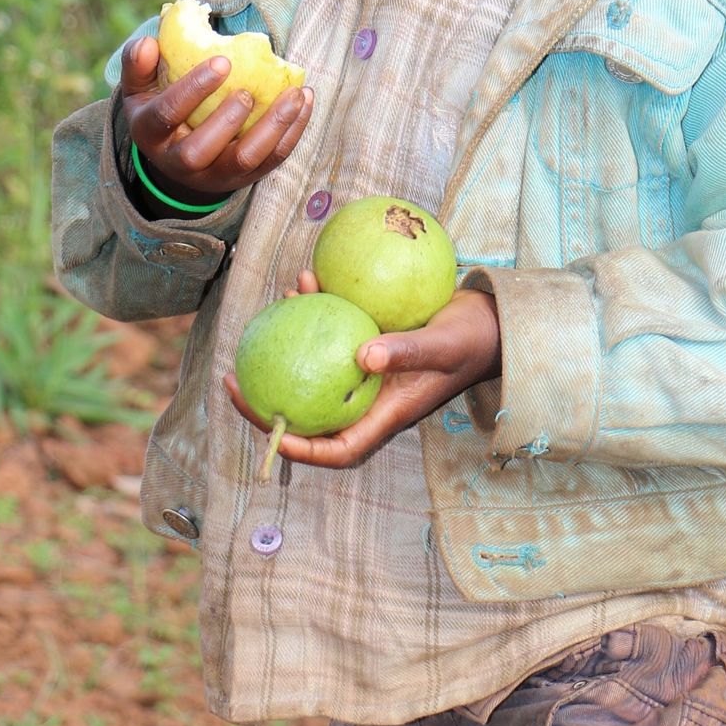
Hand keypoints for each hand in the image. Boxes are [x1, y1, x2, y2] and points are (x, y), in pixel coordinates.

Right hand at [120, 31, 312, 205]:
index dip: (193, 90)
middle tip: (249, 92)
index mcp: (150, 135)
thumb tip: (148, 43)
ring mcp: (214, 175)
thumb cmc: (159, 110)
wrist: (176, 157)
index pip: (167, 115)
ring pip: (245, 160)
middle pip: (200, 151)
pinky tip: (304, 102)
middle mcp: (179, 163)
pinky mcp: (244, 178)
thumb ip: (138, 64)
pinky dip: (292, 133)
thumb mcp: (140, 89)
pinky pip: (272, 160)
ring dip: (273, 128)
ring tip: (294, 95)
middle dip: (227, 121)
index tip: (221, 62)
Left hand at [227, 276, 501, 468]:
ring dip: (293, 337)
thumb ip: (405, 351)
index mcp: (385, 414)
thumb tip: (361, 357)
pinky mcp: (370, 341)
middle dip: (269, 398)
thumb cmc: (473, 340)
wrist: (492, 319)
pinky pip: (333, 331)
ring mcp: (367, 370)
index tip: (268, 429)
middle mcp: (369, 397)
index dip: (299, 448)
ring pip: (316, 365)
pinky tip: (307, 277)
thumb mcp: (443, 346)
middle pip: (311, 410)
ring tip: (281, 299)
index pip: (336, 448)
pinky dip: (319, 308)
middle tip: (233, 377)